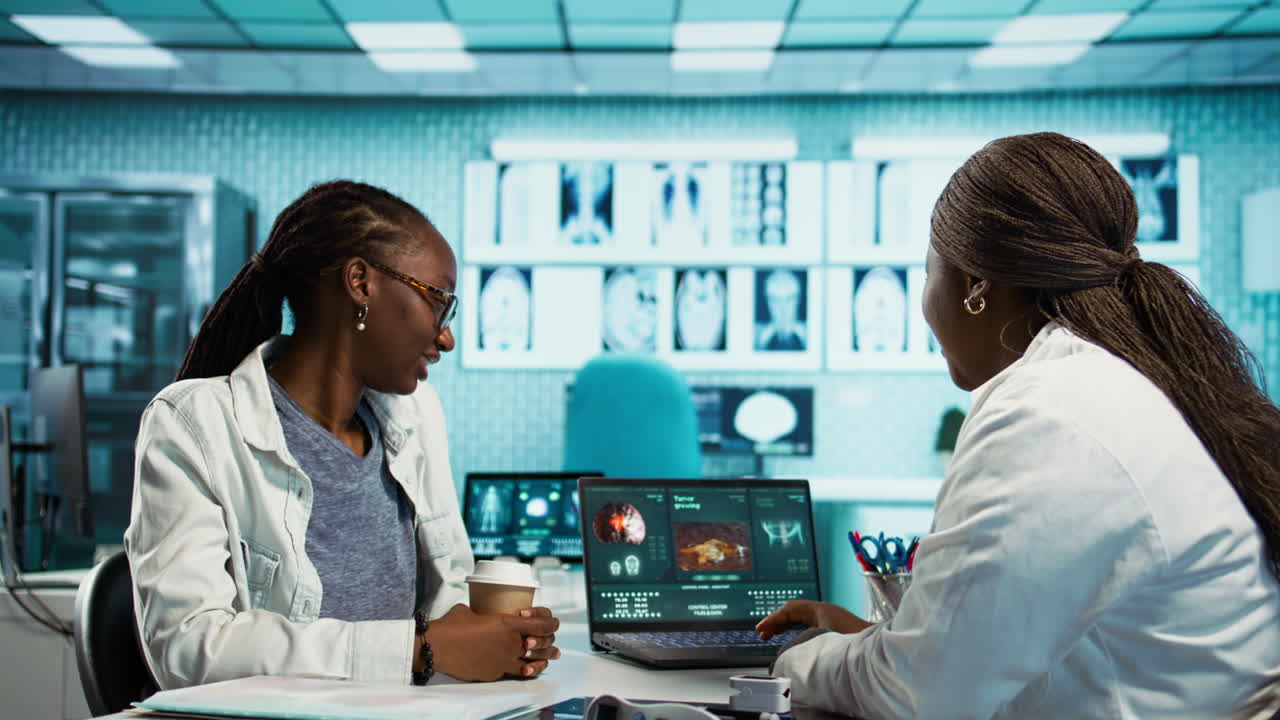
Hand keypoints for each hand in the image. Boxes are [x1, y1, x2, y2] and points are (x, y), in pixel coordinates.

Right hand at [425, 604, 560, 681]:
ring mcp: (504, 661)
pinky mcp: (495, 673)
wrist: (438, 647)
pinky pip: (514, 672)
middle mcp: (511, 643)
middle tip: (554, 645)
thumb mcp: (471, 611)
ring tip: (550, 660)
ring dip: (543, 661)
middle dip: (551, 644)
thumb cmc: (452, 626)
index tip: (553, 623)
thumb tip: (479, 614)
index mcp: (508, 624)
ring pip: (534, 663)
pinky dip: (522, 670)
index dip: (551, 623)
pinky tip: (526, 670)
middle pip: (542, 645)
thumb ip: (482, 613)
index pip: (542, 624)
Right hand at [755, 599, 870, 640]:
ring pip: (801, 615)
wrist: (879, 648)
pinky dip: (796, 627)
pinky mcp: (836, 625)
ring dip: (785, 624)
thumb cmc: (855, 643)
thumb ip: (801, 646)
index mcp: (820, 610)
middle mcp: (825, 610)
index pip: (789, 611)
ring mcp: (832, 616)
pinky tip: (792, 636)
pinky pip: (809, 621)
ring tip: (772, 634)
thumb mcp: (822, 643)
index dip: (772, 620)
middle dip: (776, 620)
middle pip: (794, 610)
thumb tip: (784, 654)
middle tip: (762, 632)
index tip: (760, 629)